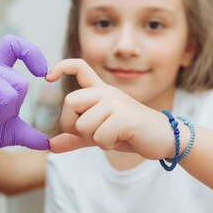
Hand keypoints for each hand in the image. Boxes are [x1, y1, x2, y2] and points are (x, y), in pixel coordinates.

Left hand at [46, 58, 173, 158]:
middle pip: (70, 101)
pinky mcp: (124, 116)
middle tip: (89, 134)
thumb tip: (50, 146)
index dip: (61, 67)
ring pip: (83, 124)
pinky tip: (122, 139)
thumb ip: (75, 138)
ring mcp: (116, 102)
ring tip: (112, 136)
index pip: (79, 67)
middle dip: (71, 124)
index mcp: (100, 91)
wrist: (165, 138)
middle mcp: (106, 92)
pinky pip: (99, 136)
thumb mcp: (99, 135)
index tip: (47, 77)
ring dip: (94, 138)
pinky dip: (107, 144)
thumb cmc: (131, 134)